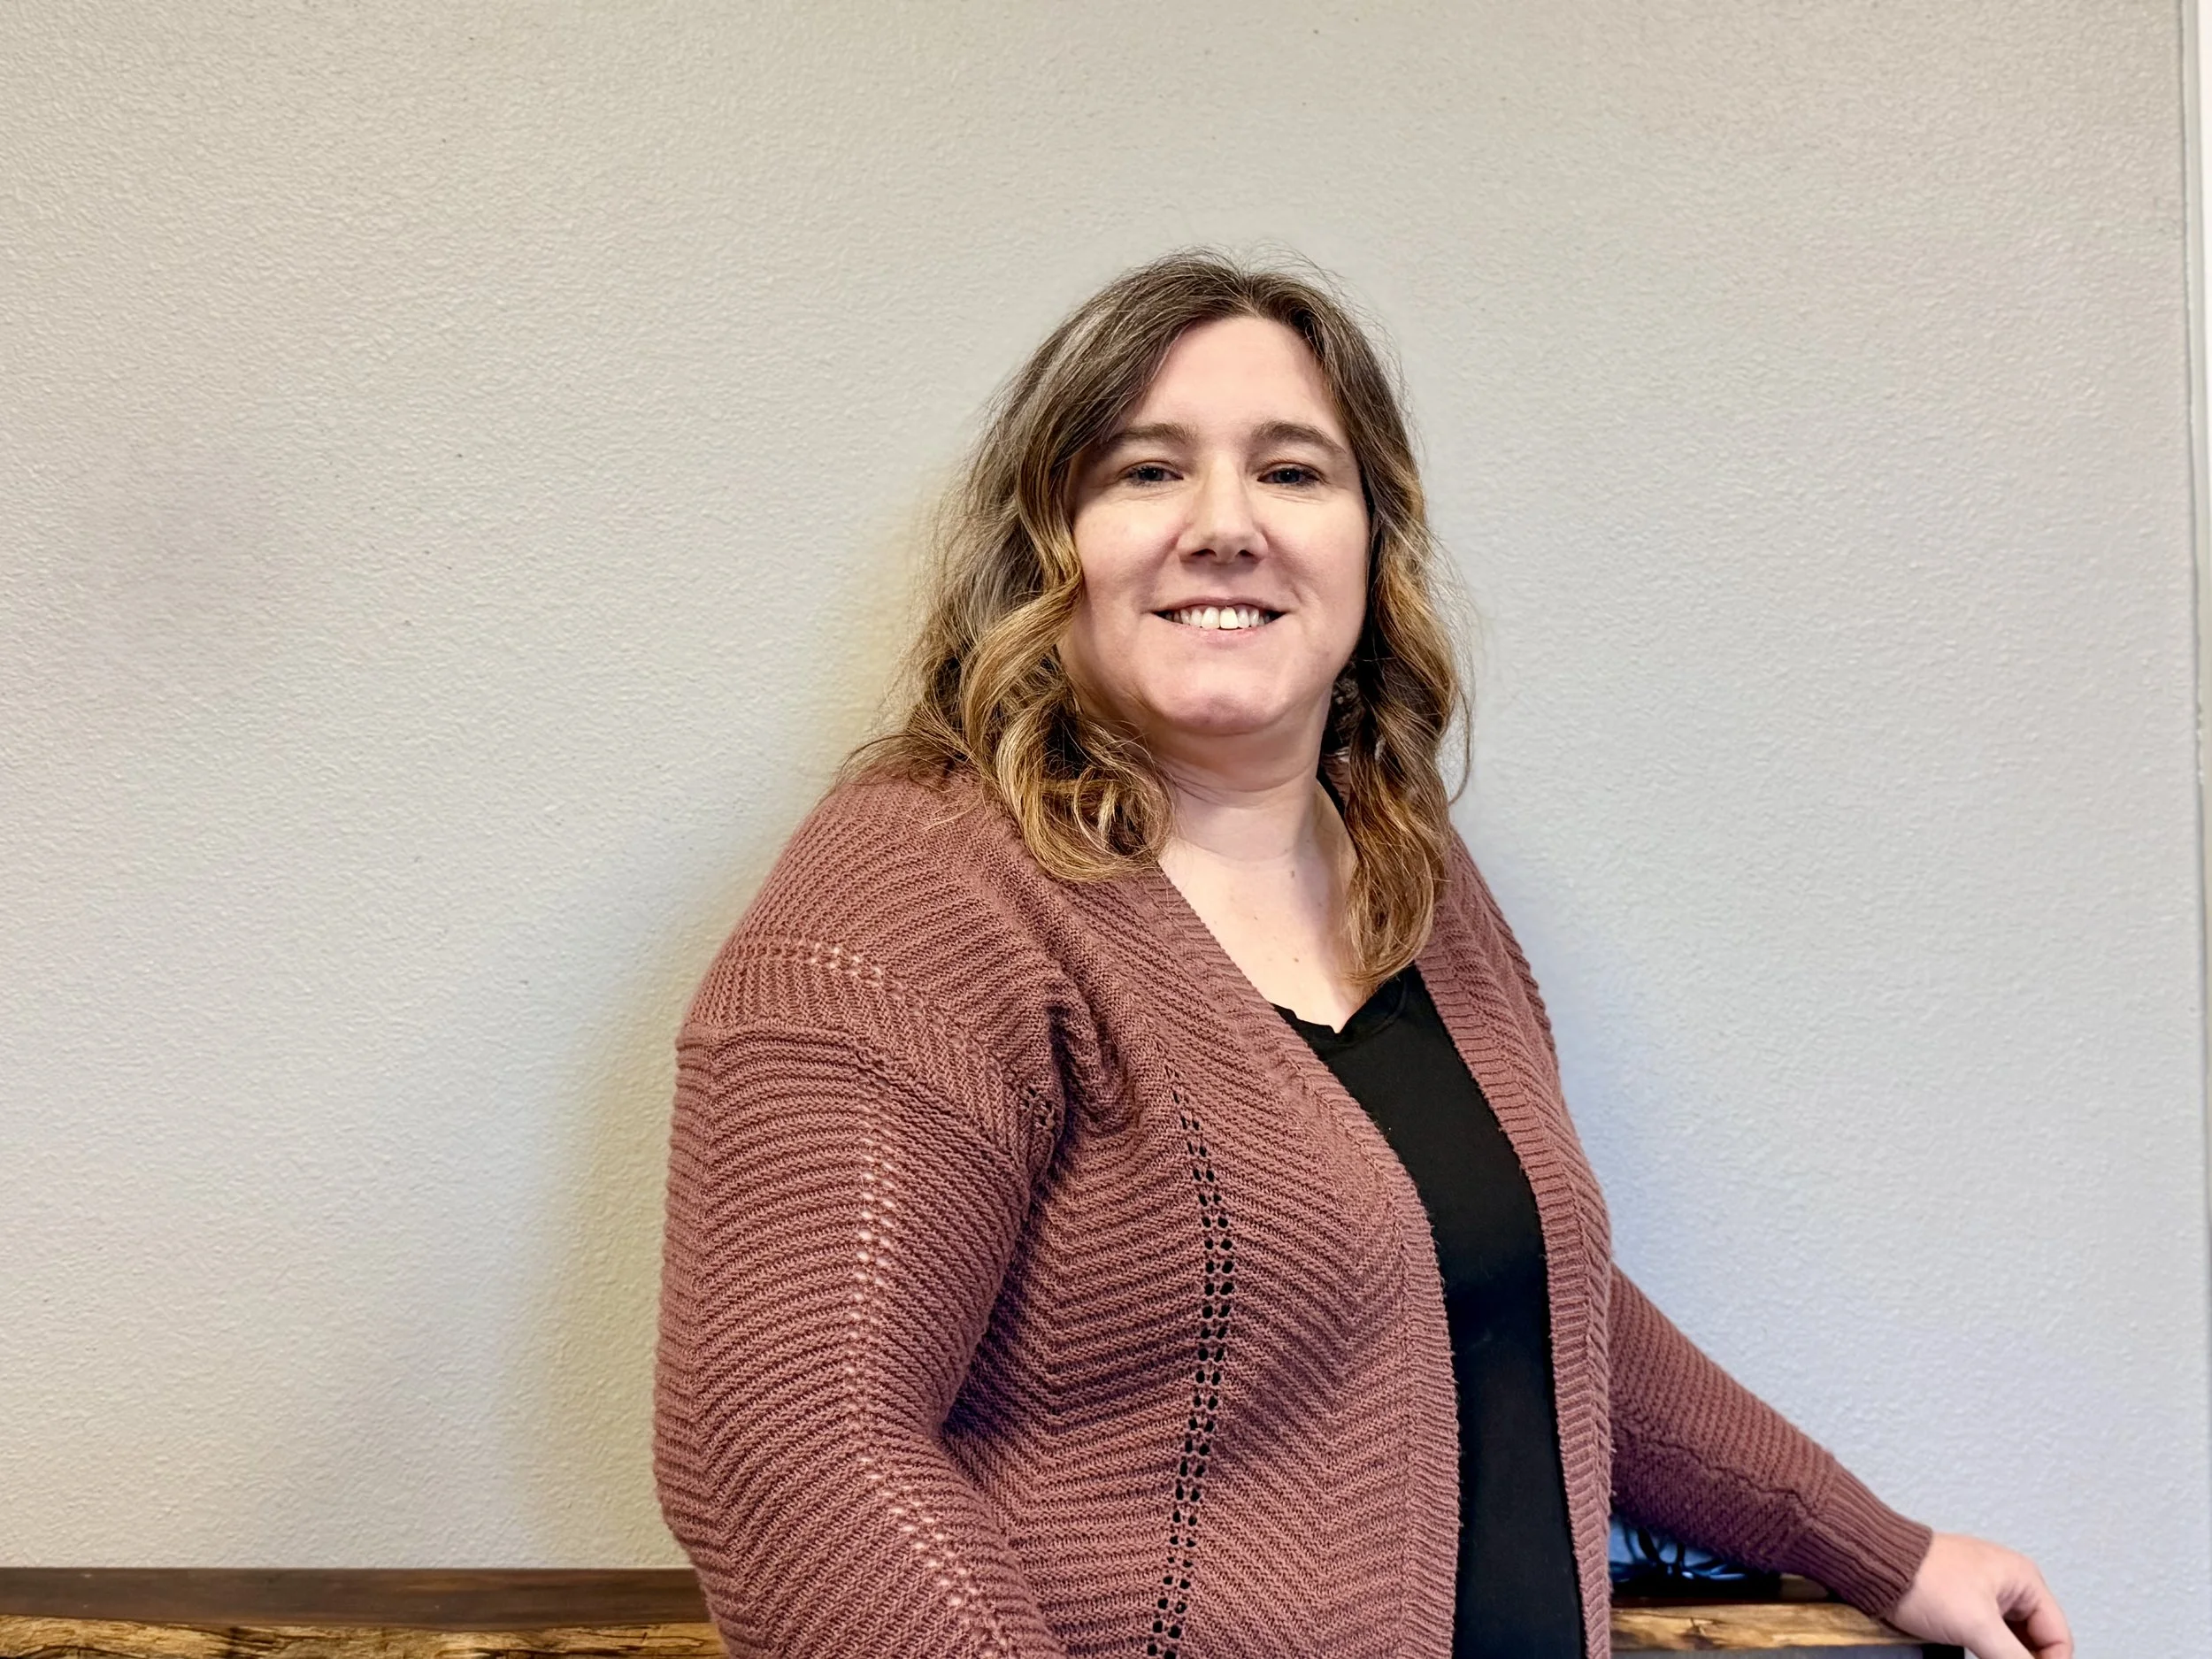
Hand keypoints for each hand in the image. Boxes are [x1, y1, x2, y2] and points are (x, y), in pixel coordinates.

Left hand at [1887, 1532, 2070, 1658]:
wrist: (1875, 1565)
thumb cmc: (1921, 1578)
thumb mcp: (1976, 1625)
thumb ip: (2013, 1658)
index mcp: (2024, 1580)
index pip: (2059, 1637)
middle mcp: (2010, 1586)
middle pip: (2038, 1641)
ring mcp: (1987, 1597)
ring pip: (2014, 1643)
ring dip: (2007, 1657)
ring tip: (1983, 1656)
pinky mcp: (1965, 1608)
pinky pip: (1991, 1639)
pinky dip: (1991, 1654)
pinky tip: (1978, 1657)